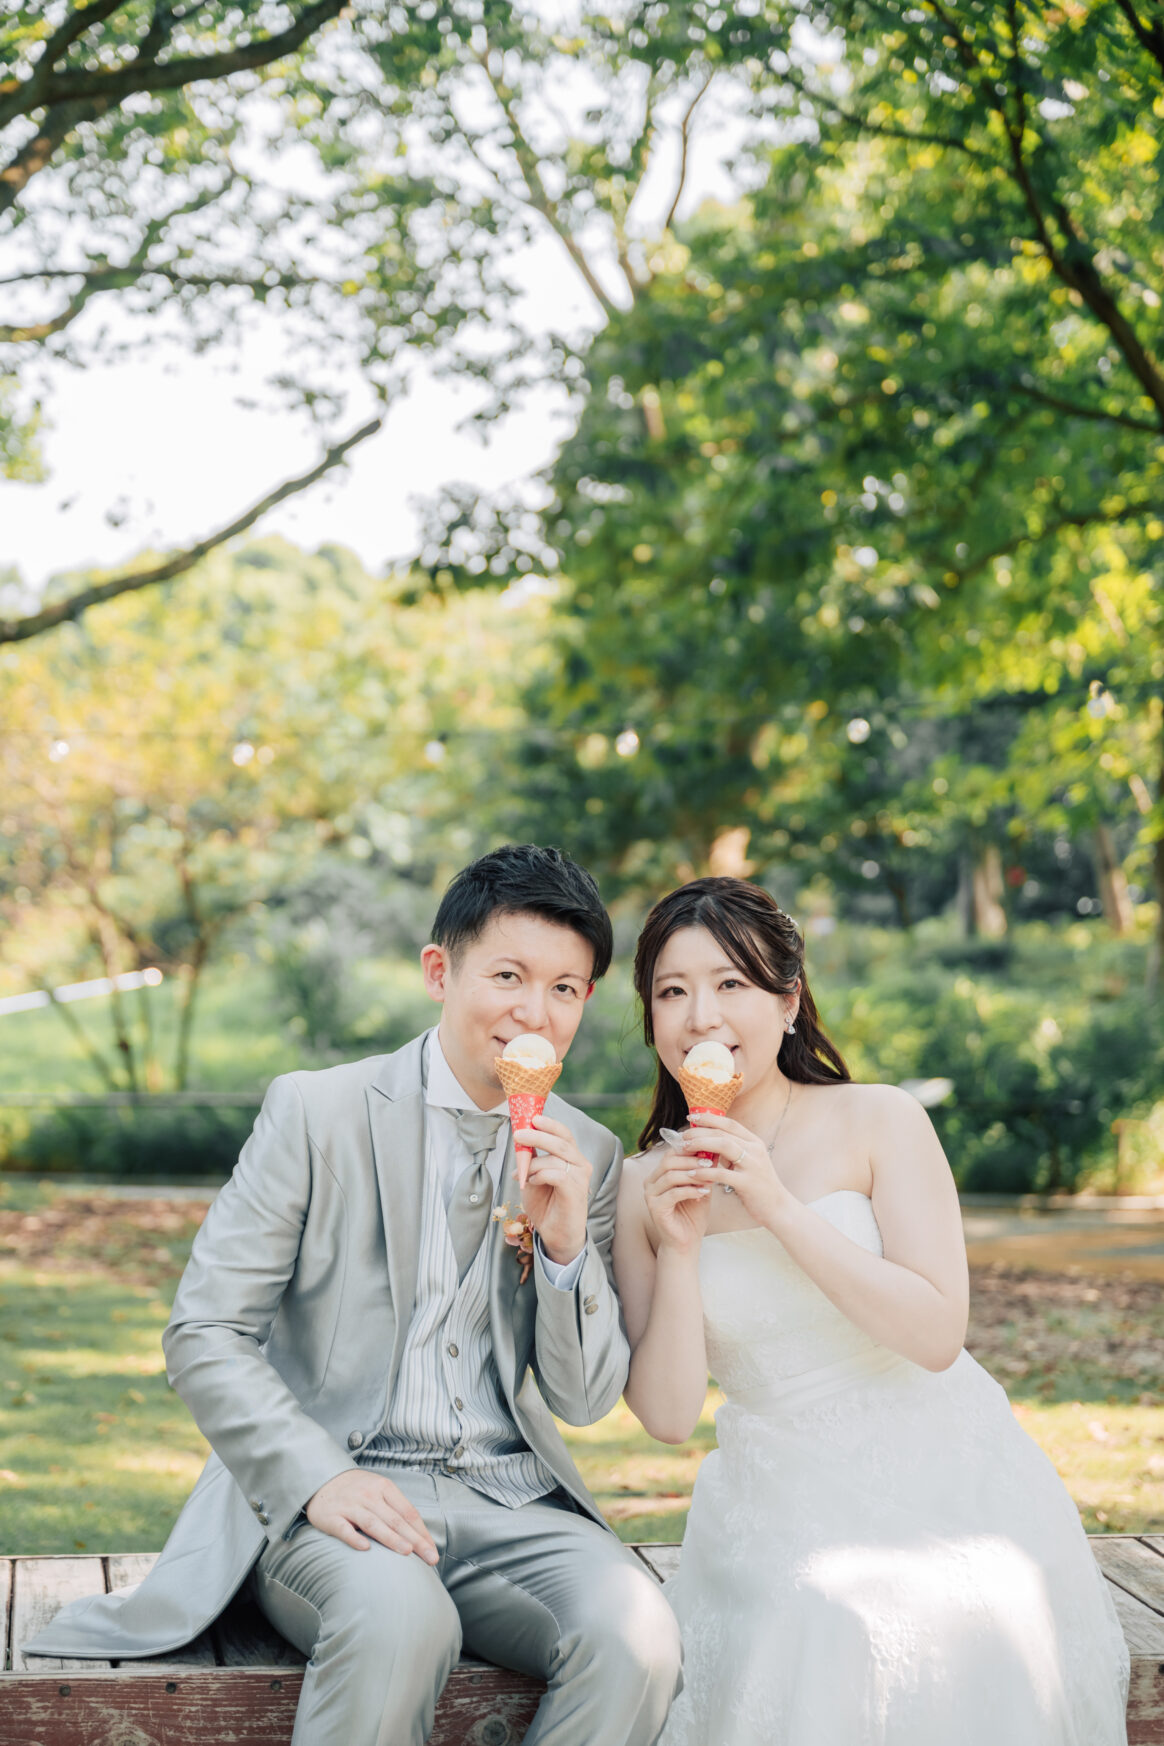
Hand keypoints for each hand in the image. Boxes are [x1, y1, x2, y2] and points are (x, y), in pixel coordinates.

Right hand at [305, 1469, 438, 1562]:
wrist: (321, 1479)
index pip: (408, 1511)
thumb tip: (419, 1534)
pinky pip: (344, 1529)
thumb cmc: (357, 1489)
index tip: (433, 1550)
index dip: (422, 1532)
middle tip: (430, 1558)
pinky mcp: (331, 1517)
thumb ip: (395, 1508)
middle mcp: (369, 1495)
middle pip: (395, 1520)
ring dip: (391, 1538)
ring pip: (373, 1523)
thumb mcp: (378, 1489)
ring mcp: (350, 1505)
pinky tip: (365, 1548)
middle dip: (415, 1540)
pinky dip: (354, 1538)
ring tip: (407, 1552)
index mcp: (384, 1487)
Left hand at [512, 1115, 590, 1264]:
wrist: (556, 1234)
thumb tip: (520, 1142)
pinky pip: (556, 1175)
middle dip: (538, 1135)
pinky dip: (540, 1175)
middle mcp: (580, 1164)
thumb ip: (531, 1161)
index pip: (564, 1134)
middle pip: (561, 1142)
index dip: (549, 1124)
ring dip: (533, 1163)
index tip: (532, 1118)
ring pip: (556, 1158)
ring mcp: (580, 1178)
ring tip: (521, 1173)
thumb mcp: (533, 1177)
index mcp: (572, 1158)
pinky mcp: (576, 1191)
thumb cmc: (546, 1204)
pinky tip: (531, 1183)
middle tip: (518, 1134)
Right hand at [643, 1143, 716, 1254]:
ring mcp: (650, 1195)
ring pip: (670, 1175)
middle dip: (691, 1161)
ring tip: (709, 1178)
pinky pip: (673, 1193)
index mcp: (659, 1174)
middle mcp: (651, 1182)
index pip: (671, 1153)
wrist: (687, 1242)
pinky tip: (703, 1192)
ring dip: (692, 1175)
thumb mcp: (700, 1187)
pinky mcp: (655, 1208)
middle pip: (669, 1161)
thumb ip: (703, 1170)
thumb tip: (715, 1150)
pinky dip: (690, 1191)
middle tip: (710, 1163)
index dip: (690, 1150)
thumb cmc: (692, 1214)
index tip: (709, 1150)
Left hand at [682, 1111, 795, 1229]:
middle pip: (723, 1133)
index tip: (692, 1118)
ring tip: (685, 1148)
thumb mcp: (748, 1162)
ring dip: (701, 1144)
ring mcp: (753, 1166)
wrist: (778, 1208)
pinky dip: (705, 1172)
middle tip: (683, 1136)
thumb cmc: (758, 1184)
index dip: (709, 1118)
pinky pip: (722, 1174)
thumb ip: (732, 1150)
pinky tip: (691, 1173)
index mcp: (754, 1142)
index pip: (729, 1123)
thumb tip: (707, 1140)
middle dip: (700, 1132)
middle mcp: (755, 1150)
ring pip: (724, 1146)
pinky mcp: (748, 1183)